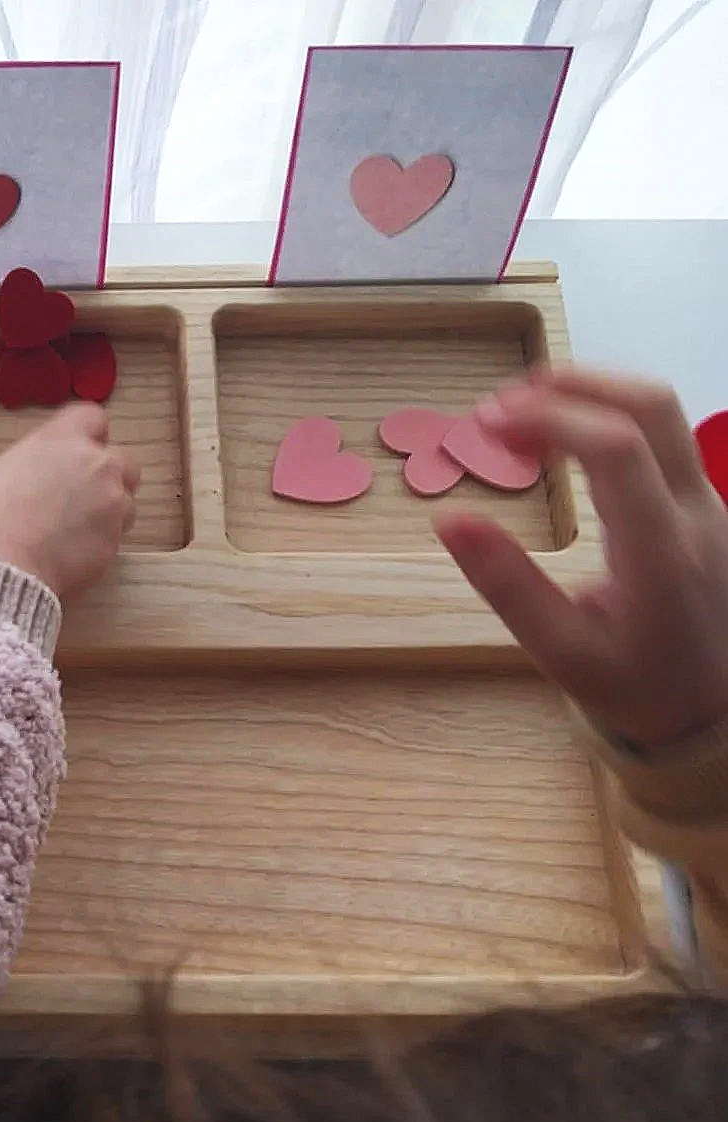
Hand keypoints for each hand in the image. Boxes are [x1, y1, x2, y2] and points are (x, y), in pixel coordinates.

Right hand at [0, 402, 140, 597]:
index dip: (87, 436)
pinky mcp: (114, 544)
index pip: (93, 418)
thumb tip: (20, 481)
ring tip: (73, 532)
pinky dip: (98, 545)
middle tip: (79, 498)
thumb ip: (30, 467)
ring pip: (126, 503)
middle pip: (123, 461)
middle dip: (108, 477)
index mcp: (61, 439)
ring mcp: (111, 505)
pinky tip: (69, 557)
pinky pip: (114, 539)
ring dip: (108, 513)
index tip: (76, 452)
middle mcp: (95, 465)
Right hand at [436, 367, 727, 747]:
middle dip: (571, 382)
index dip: (548, 418)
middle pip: (650, 404)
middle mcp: (697, 511)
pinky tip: (555, 441)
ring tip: (519, 417)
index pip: (616, 449)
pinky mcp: (701, 500)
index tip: (484, 423)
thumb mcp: (561, 653)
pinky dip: (600, 416)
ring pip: (659, 410)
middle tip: (500, 404)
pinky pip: (657, 433)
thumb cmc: (634, 685)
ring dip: (587, 393)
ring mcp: (708, 501)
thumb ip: (507, 585)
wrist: (711, 709)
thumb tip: (449, 519)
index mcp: (663, 550)